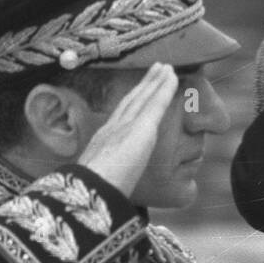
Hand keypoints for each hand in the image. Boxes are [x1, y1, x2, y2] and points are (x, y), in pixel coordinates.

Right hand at [77, 63, 177, 197]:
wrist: (90, 190)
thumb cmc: (91, 194)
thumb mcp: (98, 182)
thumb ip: (107, 180)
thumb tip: (111, 192)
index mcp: (104, 140)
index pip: (122, 114)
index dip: (133, 100)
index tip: (141, 88)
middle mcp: (114, 127)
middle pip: (133, 99)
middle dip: (145, 83)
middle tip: (157, 68)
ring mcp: (128, 125)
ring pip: (145, 96)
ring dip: (157, 80)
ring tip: (166, 68)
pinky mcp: (142, 127)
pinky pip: (157, 103)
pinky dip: (165, 88)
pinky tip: (173, 77)